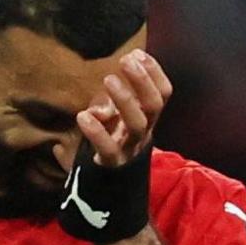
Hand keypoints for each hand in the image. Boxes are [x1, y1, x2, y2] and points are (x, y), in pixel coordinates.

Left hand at [77, 50, 172, 167]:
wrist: (105, 191)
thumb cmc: (106, 147)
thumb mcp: (107, 121)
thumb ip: (104, 106)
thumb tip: (100, 97)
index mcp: (146, 120)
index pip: (162, 94)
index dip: (154, 73)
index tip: (138, 53)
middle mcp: (143, 133)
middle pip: (154, 105)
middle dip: (142, 80)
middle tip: (125, 60)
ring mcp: (129, 149)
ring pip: (137, 124)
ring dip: (125, 99)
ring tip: (108, 80)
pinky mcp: (112, 165)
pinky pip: (108, 148)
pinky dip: (96, 132)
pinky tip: (83, 116)